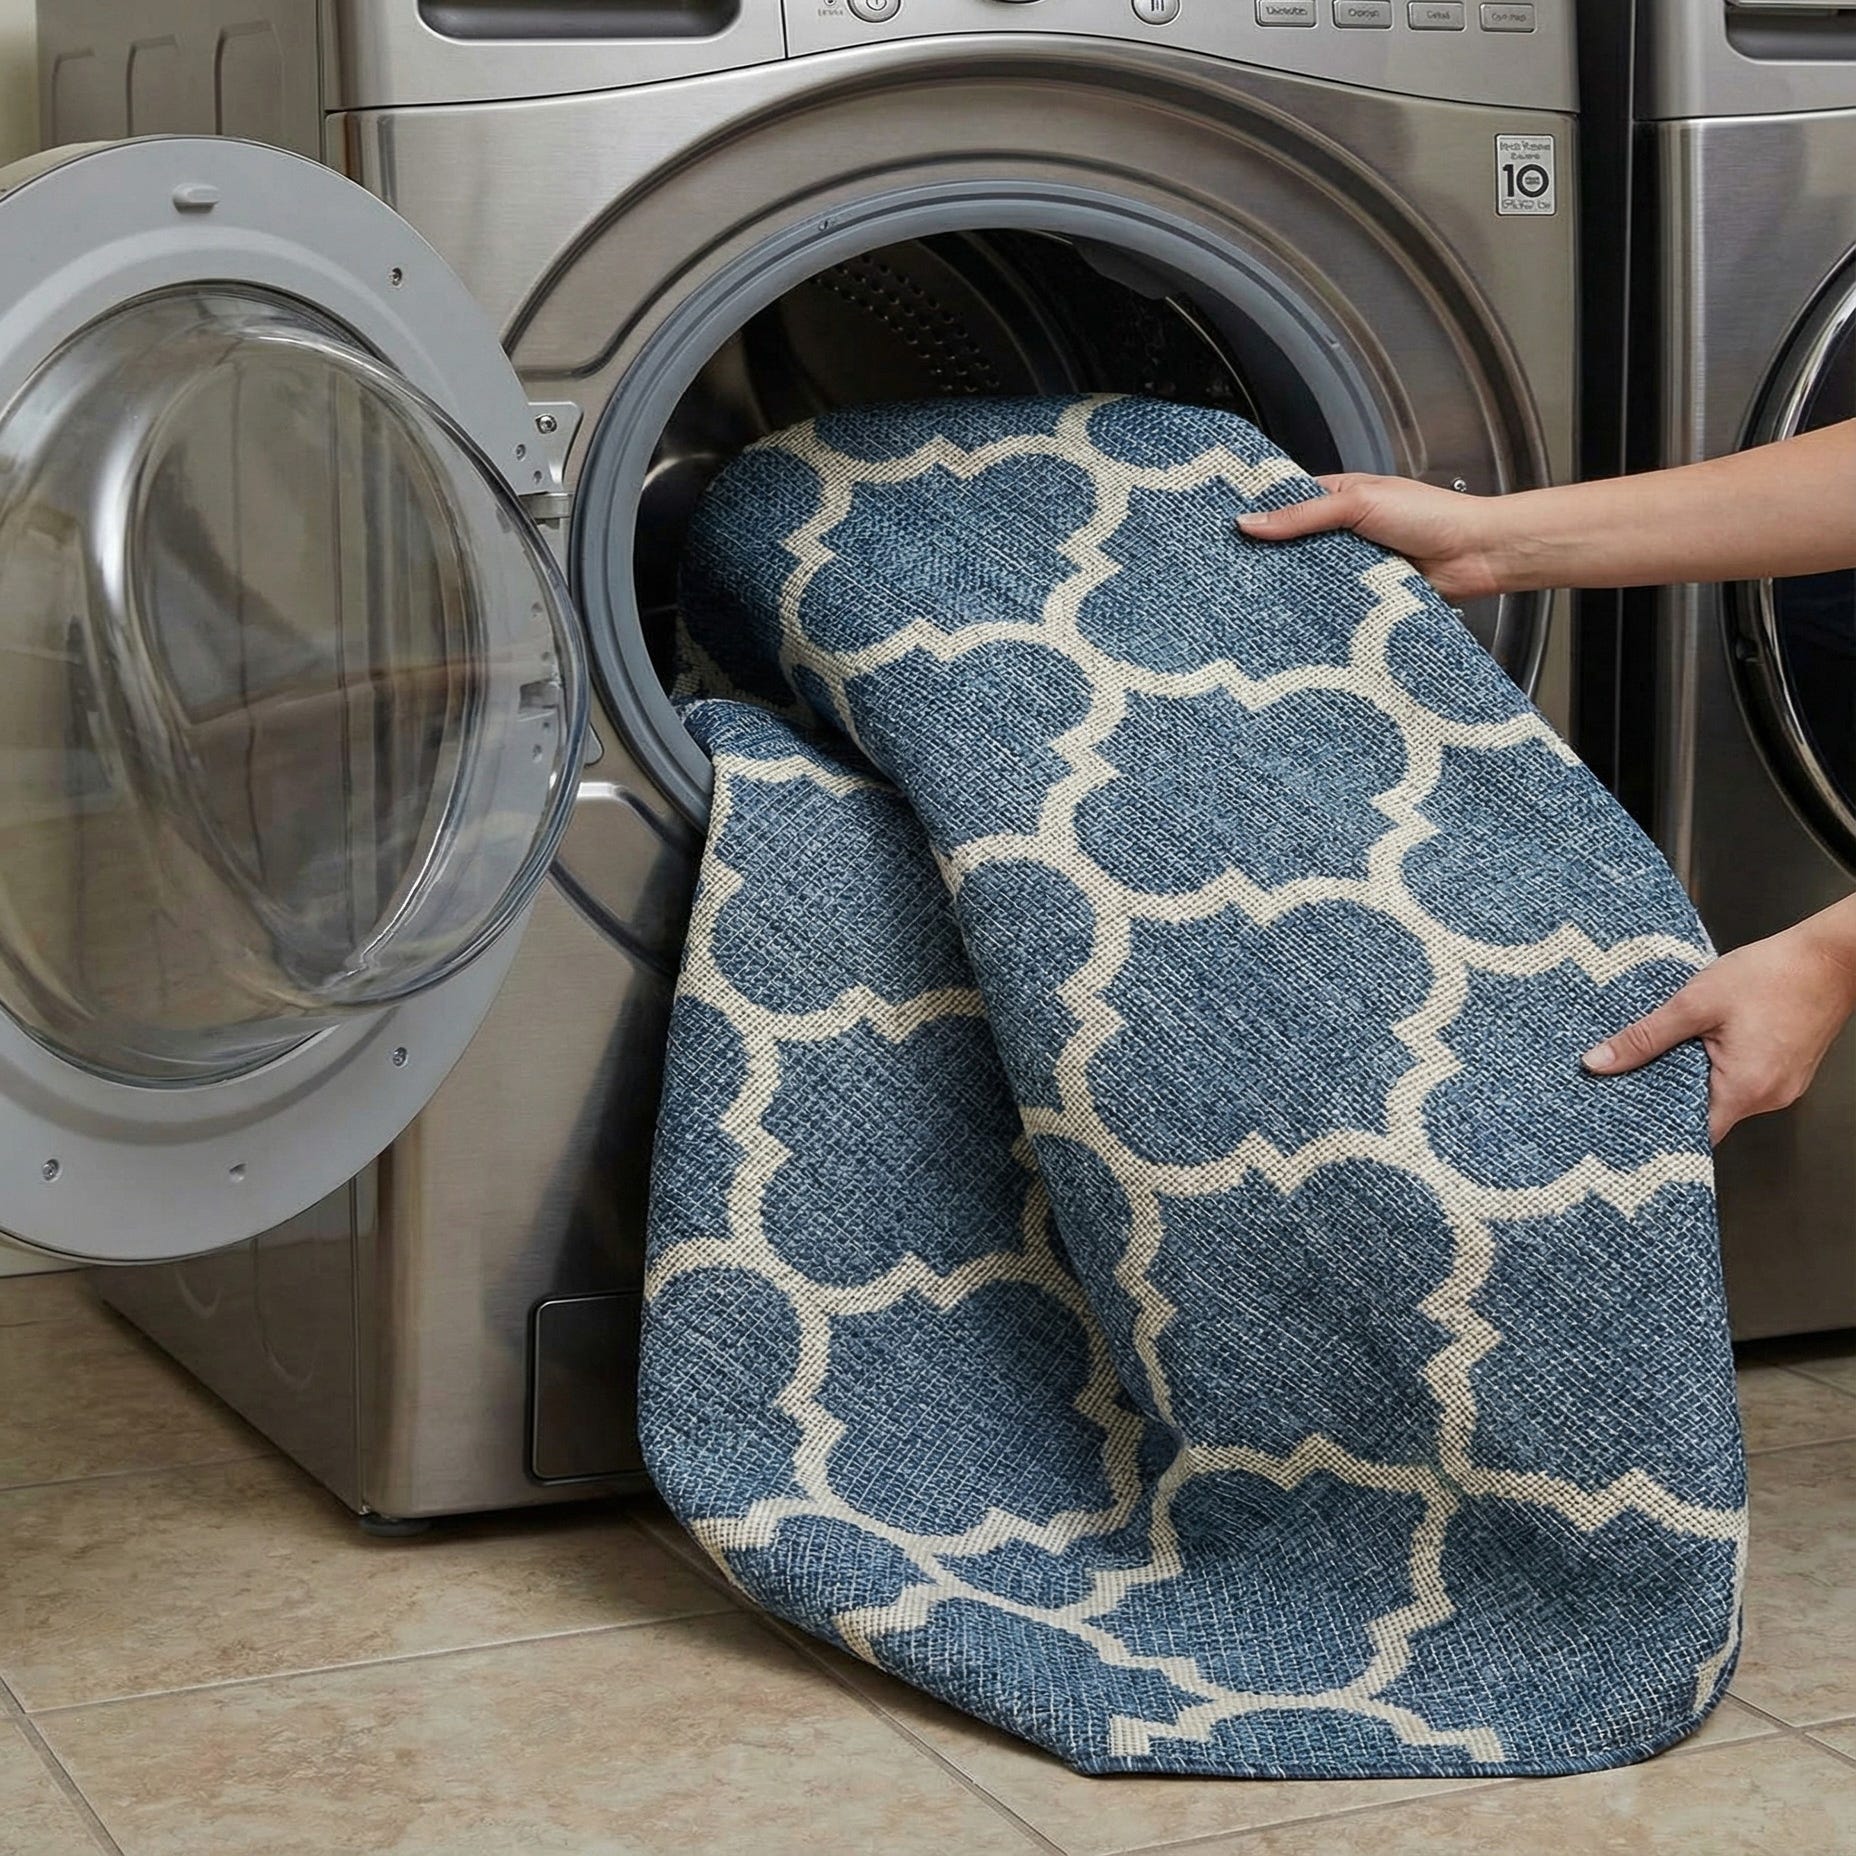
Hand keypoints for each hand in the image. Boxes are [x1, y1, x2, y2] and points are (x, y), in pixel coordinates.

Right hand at [1237, 474, 1509, 604]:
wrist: (1477, 555)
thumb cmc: (1431, 516)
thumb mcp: (1359, 503)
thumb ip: (1304, 514)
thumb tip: (1250, 522)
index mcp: (1338, 497)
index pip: (1285, 503)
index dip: (1256, 514)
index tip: (1221, 529)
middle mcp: (1341, 532)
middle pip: (1290, 545)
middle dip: (1266, 558)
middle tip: (1227, 572)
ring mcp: (1351, 566)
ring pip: (1308, 578)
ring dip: (1291, 587)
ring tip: (1249, 600)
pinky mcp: (1363, 597)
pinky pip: (1330, 604)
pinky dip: (1317, 610)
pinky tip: (1292, 619)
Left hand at [1583, 911, 1855, 1142]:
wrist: (1832, 957)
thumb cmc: (1772, 975)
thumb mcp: (1695, 1002)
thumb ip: (1645, 1037)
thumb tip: (1597, 1063)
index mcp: (1744, 1090)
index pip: (1692, 1134)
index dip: (1655, 1127)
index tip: (1622, 1115)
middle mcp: (1768, 1098)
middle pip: (1706, 1116)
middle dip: (1668, 1097)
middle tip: (1628, 1079)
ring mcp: (1782, 1086)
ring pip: (1724, 1096)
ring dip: (1693, 1078)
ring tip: (1662, 1055)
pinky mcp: (1788, 1070)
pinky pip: (1743, 1081)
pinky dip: (1717, 1068)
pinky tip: (1700, 1044)